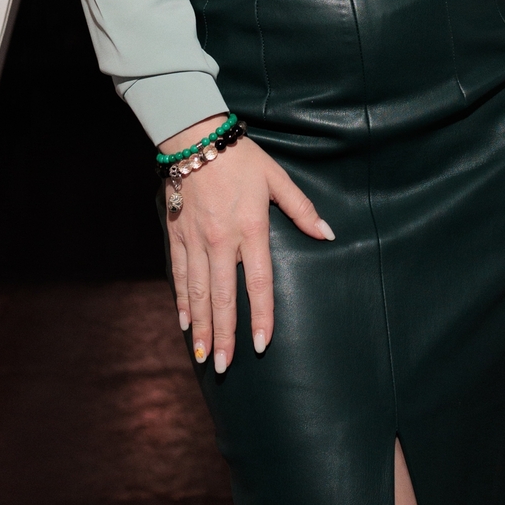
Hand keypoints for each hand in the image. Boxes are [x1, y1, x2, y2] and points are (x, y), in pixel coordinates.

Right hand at [159, 116, 333, 373]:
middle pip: (223, 297)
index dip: (261, 315)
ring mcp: (195, 240)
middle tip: (225, 366)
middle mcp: (221, 241)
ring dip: (202, 326)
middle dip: (225, 335)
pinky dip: (182, 300)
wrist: (196, 138)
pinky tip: (184, 322)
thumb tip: (327, 234)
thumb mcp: (277, 179)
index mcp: (250, 229)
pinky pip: (179, 274)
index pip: (258, 282)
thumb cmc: (241, 158)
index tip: (262, 345)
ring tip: (204, 355)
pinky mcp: (176, 234)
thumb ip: (301, 209)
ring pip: (198, 292)